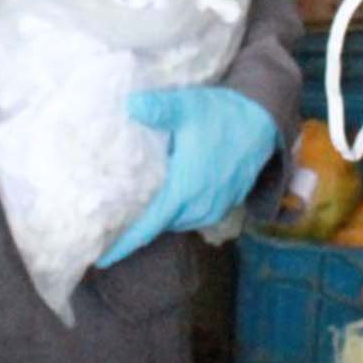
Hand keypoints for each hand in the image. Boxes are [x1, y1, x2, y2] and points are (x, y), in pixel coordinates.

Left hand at [100, 88, 278, 266]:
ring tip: (136, 207)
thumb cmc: (221, 115)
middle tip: (111, 221)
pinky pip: (192, 214)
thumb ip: (157, 108)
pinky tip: (167, 193)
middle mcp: (198, 207)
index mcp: (183, 191)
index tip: (101, 258)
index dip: (124, 244)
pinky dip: (177, 209)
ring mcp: (213, 208)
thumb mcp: (186, 106)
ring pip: (176, 220)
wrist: (262, 122)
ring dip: (160, 215)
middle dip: (137, 226)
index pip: (147, 228)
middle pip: (159, 225)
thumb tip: (129, 104)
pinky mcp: (223, 204)